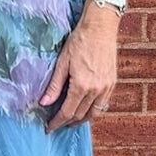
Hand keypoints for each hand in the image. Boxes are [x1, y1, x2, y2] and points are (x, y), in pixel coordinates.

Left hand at [39, 3, 118, 132]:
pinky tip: (85, 108)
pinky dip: (93, 110)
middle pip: (80, 115)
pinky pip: (103, 104)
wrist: (100, 28)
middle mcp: (96, 90)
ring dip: (81, 119)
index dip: (57, 122)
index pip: (67, 112)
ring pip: (94, 113)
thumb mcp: (62, 62)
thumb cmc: (79, 41)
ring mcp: (106, 87)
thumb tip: (44, 103)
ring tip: (71, 121)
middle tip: (57, 124)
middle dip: (67, 122)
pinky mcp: (112, 83)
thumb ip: (54, 85)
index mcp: (81, 86)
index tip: (49, 128)